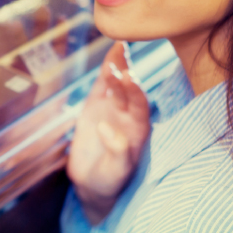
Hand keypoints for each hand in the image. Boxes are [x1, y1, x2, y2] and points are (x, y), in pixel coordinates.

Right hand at [67, 42, 149, 224]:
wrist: (92, 185)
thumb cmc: (109, 182)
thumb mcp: (114, 173)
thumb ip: (116, 153)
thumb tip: (107, 128)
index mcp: (138, 132)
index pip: (140, 108)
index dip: (136, 94)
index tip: (131, 80)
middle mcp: (129, 117)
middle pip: (130, 92)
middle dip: (125, 77)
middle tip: (121, 62)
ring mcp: (113, 109)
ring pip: (117, 84)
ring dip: (119, 66)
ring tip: (119, 47)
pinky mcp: (95, 107)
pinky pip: (102, 85)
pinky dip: (106, 70)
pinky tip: (112, 53)